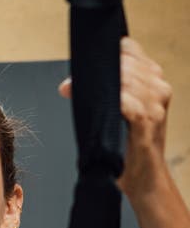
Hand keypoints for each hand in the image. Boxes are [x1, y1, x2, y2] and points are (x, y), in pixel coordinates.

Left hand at [57, 36, 172, 197]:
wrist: (145, 178)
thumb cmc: (129, 144)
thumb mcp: (123, 110)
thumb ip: (110, 89)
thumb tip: (70, 83)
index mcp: (153, 80)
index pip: (128, 50)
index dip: (106, 55)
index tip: (86, 66)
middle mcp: (158, 88)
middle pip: (124, 63)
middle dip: (95, 72)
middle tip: (70, 86)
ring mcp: (155, 105)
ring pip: (125, 79)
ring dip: (98, 86)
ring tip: (77, 95)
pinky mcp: (147, 122)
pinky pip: (127, 103)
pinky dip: (112, 102)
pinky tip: (100, 107)